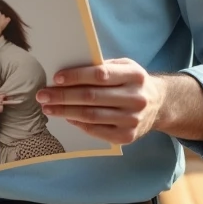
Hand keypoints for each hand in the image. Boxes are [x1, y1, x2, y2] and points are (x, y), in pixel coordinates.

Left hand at [35, 58, 165, 144]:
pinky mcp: (127, 136)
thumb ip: (102, 67)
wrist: (160, 105)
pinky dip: (78, 124)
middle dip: (63, 96)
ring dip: (65, 111)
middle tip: (43, 95)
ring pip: (91, 116)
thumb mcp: (124, 66)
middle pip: (92, 97)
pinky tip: (66, 117)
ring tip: (48, 107)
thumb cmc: (133, 82)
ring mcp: (133, 120)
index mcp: (134, 76)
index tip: (56, 78)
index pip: (100, 75)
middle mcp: (136, 98)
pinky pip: (97, 130)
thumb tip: (69, 71)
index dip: (76, 76)